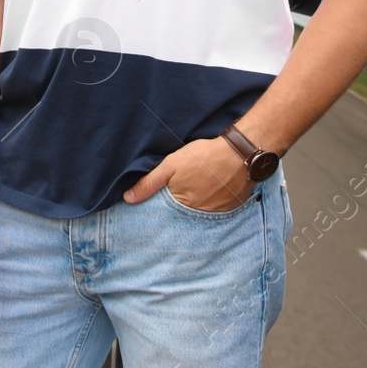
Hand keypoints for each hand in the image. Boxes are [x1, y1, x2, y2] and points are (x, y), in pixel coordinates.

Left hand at [123, 136, 254, 211]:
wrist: (239, 153)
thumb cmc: (203, 156)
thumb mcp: (171, 165)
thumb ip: (149, 183)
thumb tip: (127, 198)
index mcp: (182, 205)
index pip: (166, 213)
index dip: (162, 206)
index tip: (162, 199)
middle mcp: (200, 214)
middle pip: (184, 214)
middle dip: (180, 206)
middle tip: (185, 189)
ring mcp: (217, 213)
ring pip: (201, 212)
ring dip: (198, 204)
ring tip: (199, 188)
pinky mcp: (231, 208)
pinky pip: (218, 210)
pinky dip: (213, 202)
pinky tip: (213, 189)